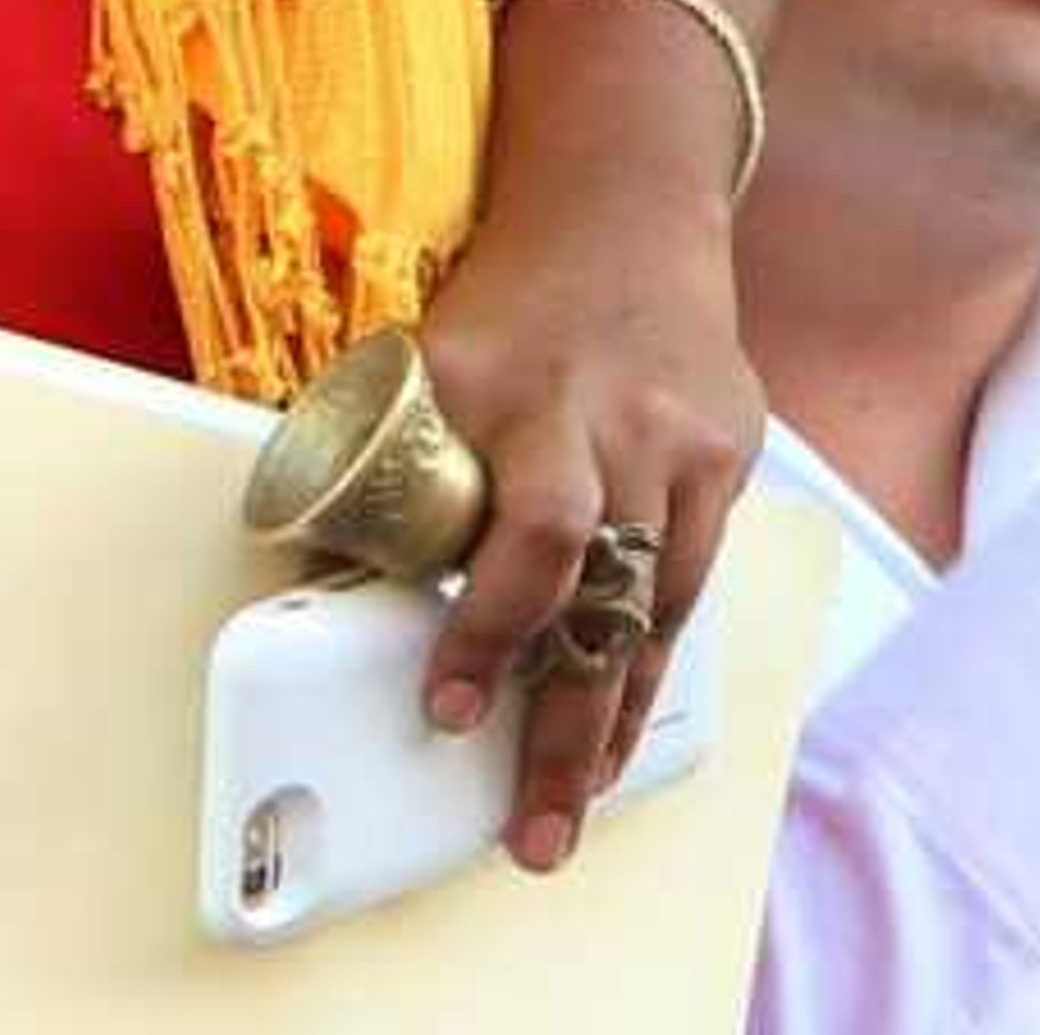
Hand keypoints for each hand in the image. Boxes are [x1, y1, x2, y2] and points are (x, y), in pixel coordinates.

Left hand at [416, 177, 762, 876]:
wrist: (623, 210)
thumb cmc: (509, 303)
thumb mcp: (433, 353)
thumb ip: (392, 454)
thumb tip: (311, 564)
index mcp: (509, 388)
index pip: (524, 530)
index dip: (490, 627)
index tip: (448, 708)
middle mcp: (606, 418)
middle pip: (599, 591)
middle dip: (561, 725)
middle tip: (524, 830)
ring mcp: (678, 441)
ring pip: (654, 609)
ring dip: (608, 723)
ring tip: (565, 811)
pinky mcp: (728, 457)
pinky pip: (692, 587)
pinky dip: (651, 665)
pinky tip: (618, 730)